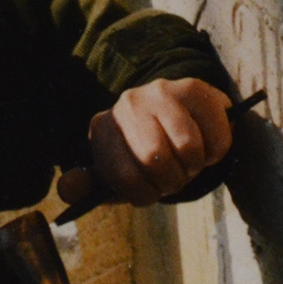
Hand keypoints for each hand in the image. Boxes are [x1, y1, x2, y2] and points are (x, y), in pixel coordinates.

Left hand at [59, 78, 232, 208]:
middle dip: (172, 181)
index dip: (145, 195)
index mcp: (103, 128)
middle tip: (175, 178)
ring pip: (188, 147)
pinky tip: (206, 146)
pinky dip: (216, 153)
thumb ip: (86, 187)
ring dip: (195, 167)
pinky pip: (215, 136)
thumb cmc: (140, 156)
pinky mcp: (194, 88)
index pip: (123, 177)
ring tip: (189, 161)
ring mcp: (161, 92)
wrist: (175, 118)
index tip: (151, 191)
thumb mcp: (112, 176)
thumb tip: (67, 190)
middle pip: (156, 160)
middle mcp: (128, 103)